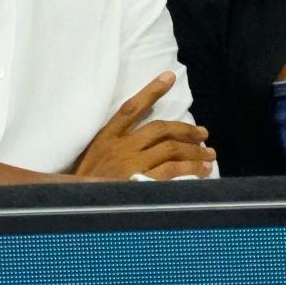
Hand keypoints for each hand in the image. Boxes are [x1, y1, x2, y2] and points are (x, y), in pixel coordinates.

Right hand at [75, 72, 215, 179]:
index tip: (169, 77)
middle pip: (160, 128)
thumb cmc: (85, 186)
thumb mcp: (92, 160)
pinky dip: (190, 169)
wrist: (76, 209)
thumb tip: (146, 138)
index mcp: (106, 138)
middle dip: (185, 129)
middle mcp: (121, 148)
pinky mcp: (141, 182)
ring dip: (194, 151)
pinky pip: (172, 171)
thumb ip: (115, 147)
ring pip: (171, 149)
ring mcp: (131, 164)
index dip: (151, 90)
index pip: (131, 107)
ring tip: (209, 154)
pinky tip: (203, 171)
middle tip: (203, 133)